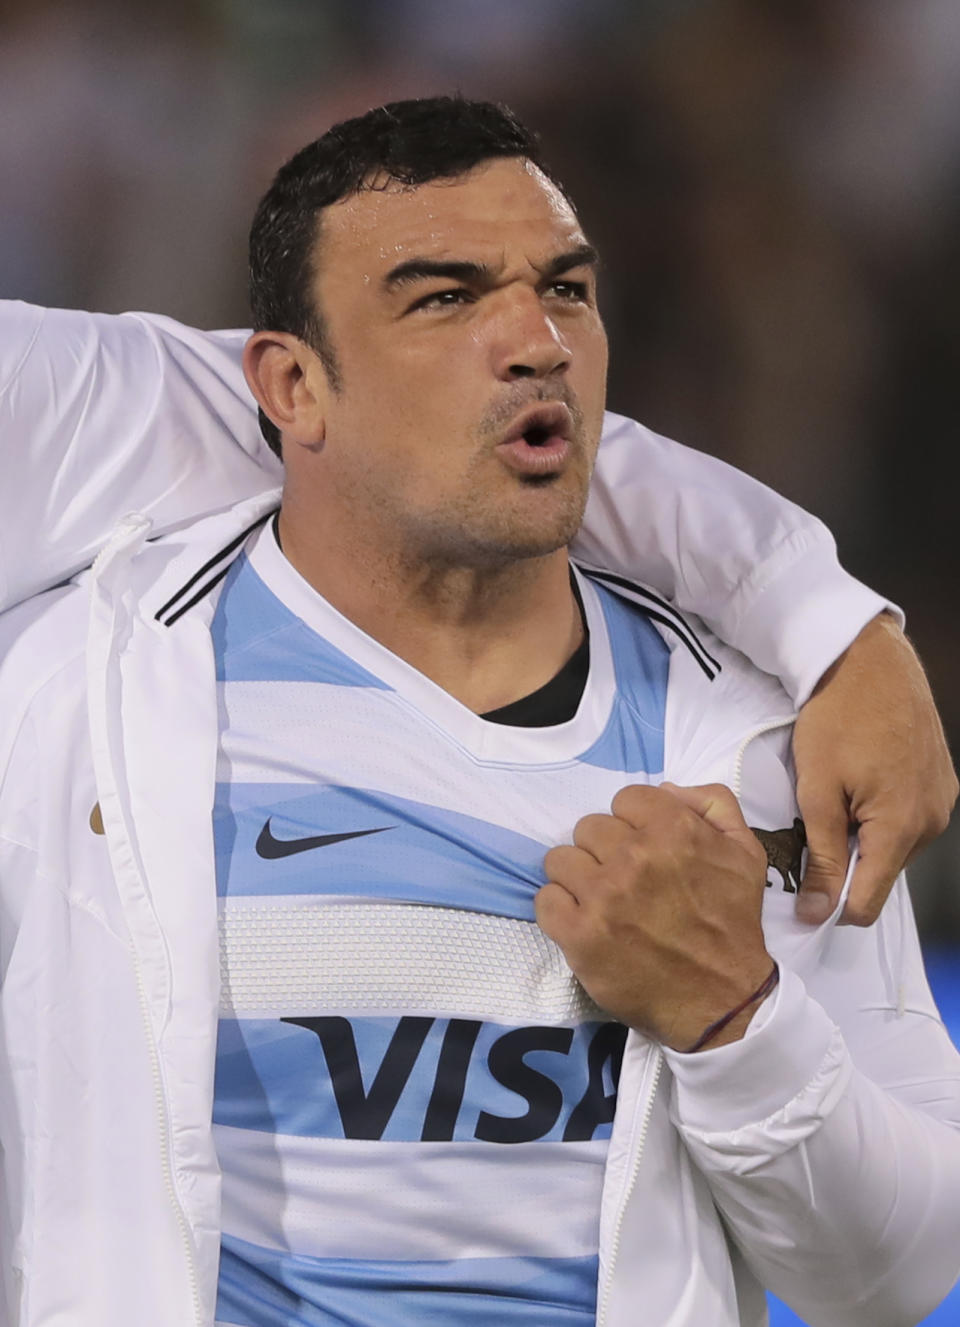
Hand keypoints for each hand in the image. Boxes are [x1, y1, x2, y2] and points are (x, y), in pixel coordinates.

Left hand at [536, 783, 771, 1050]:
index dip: (634, 825)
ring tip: (601, 901)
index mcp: (673, 829)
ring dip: (578, 878)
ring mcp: (603, 896)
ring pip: (560, 859)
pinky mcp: (579, 934)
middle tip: (624, 881)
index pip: (625, 800)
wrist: (723, 999)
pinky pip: (545, 899)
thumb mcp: (745, 851)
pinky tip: (583, 922)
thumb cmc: (731, 923)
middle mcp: (635, 856)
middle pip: (589, 828)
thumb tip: (664, 790)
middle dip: (605, 851)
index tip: (643, 850)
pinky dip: (560, 909)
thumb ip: (711, 804)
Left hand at [793, 613, 957, 926]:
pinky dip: (883, 816)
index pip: (868, 901)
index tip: (803, 896)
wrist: (870, 660)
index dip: (832, 906)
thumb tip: (817, 913)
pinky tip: (861, 784)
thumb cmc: (836, 718)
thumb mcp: (817, 789)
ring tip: (838, 796)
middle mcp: (931, 821)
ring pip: (896, 848)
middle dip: (847, 864)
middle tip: (812, 826)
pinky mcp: (944, 783)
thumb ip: (822, 856)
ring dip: (865, 838)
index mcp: (900, 828)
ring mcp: (942, 801)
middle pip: (882, 874)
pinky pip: (910, 820)